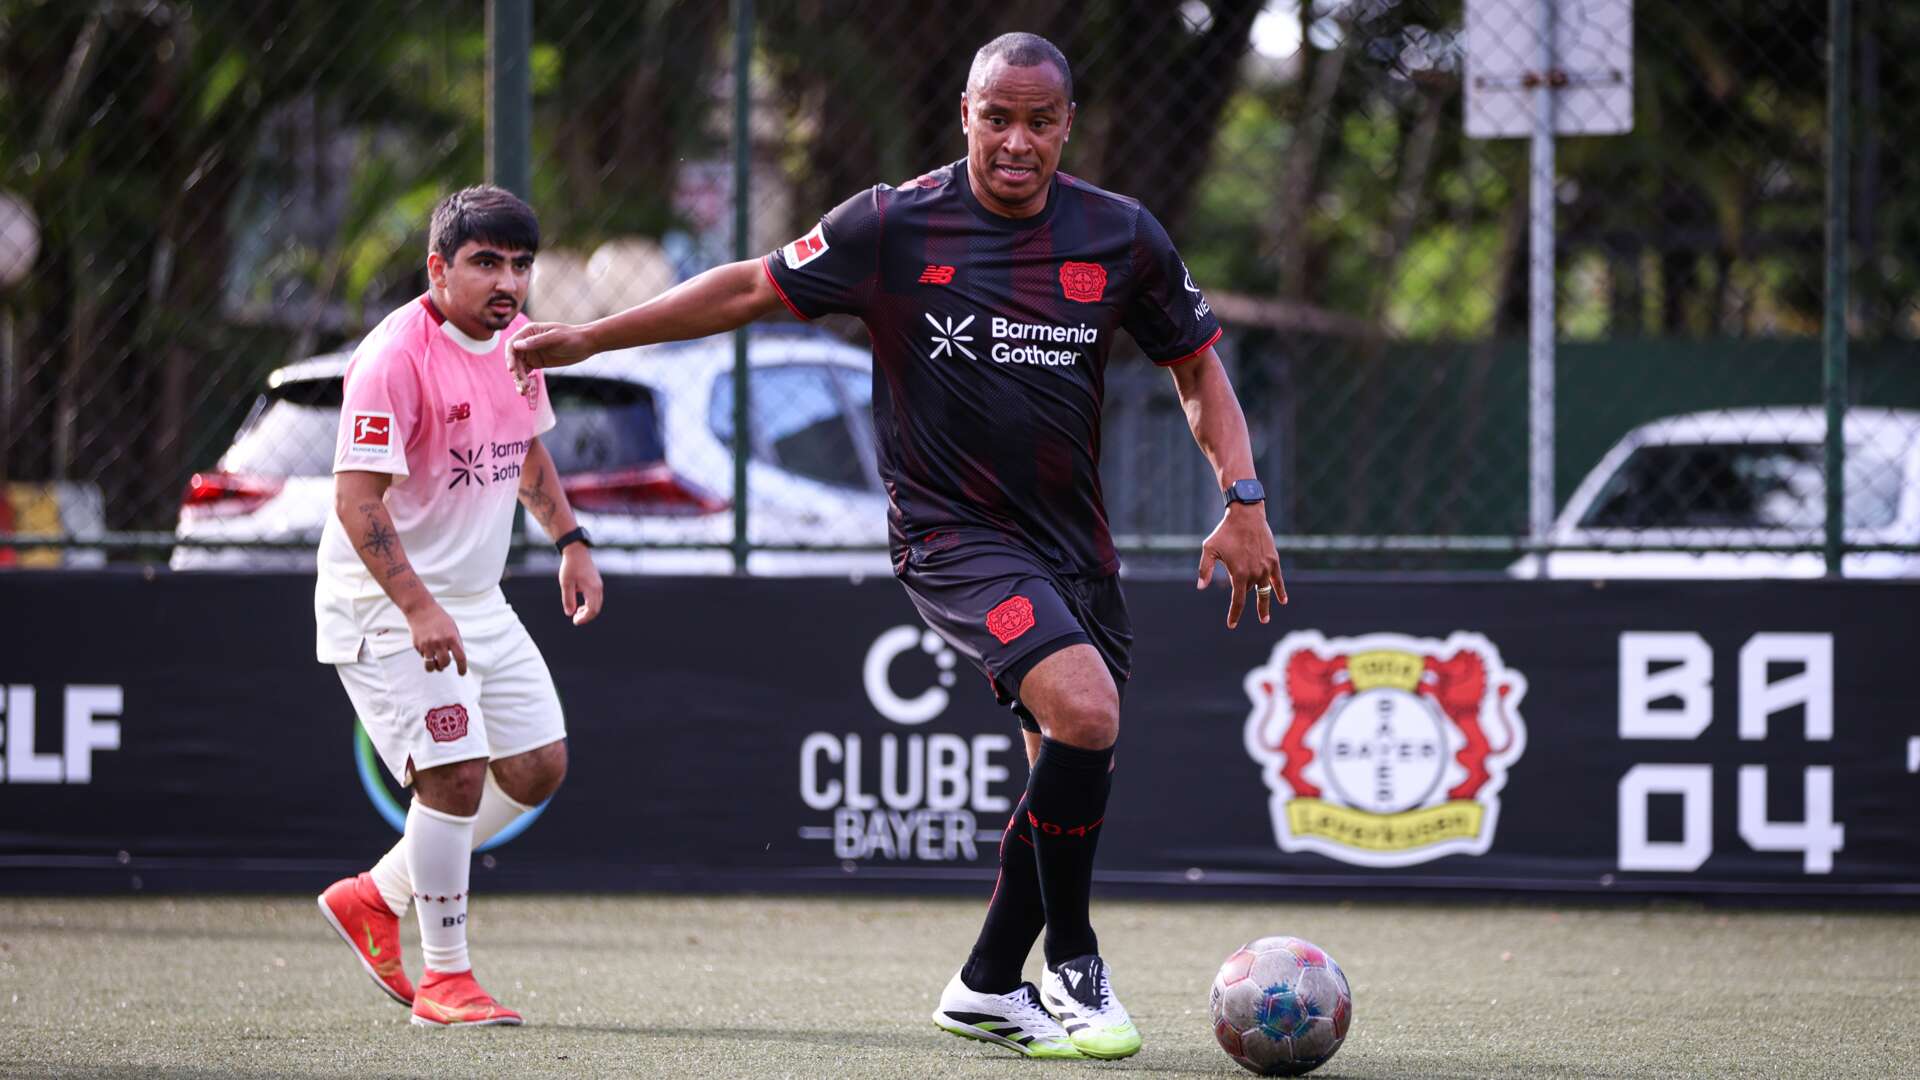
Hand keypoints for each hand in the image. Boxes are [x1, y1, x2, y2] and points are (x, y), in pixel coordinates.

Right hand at [406, 601, 467, 673]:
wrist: (421, 609)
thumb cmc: (439, 618)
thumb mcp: (453, 628)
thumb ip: (456, 643)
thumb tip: (458, 657)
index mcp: (451, 638)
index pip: (460, 657)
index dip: (462, 668)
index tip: (461, 673)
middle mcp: (439, 642)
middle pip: (444, 663)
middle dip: (445, 666)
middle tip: (444, 663)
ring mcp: (427, 645)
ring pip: (431, 666)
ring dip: (434, 667)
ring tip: (436, 664)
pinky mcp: (418, 646)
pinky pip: (423, 657)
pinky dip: (426, 657)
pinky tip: (427, 649)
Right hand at [507, 321, 595, 395]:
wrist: (585, 344)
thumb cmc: (571, 337)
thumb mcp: (554, 338)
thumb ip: (536, 342)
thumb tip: (516, 346)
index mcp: (529, 332)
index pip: (512, 344)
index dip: (509, 357)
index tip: (512, 369)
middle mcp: (527, 342)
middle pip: (514, 358)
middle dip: (516, 372)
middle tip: (522, 384)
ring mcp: (531, 353)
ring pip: (519, 367)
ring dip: (519, 379)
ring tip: (523, 391)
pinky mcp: (537, 363)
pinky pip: (526, 372)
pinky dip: (524, 380)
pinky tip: (525, 390)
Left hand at [559, 544, 603, 625]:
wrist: (576, 551)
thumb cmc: (570, 566)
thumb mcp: (566, 583)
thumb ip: (568, 599)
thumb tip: (570, 613)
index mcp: (592, 589)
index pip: (592, 610)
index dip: (584, 618)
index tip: (575, 621)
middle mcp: (598, 588)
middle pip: (596, 608)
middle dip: (586, 616)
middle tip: (575, 619)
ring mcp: (598, 585)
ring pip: (597, 604)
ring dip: (588, 610)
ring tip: (576, 612)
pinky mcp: (596, 583)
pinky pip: (595, 598)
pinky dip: (589, 604)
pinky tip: (580, 604)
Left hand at [1195, 503, 1285, 627]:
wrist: (1246, 515)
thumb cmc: (1224, 532)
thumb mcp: (1209, 549)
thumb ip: (1204, 569)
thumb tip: (1200, 588)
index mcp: (1239, 574)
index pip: (1238, 601)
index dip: (1234, 614)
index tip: (1231, 625)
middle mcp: (1255, 573)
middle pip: (1249, 592)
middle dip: (1243, 598)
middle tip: (1237, 614)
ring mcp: (1266, 567)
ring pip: (1264, 590)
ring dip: (1265, 605)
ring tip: (1265, 618)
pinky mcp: (1274, 560)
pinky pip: (1278, 580)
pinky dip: (1280, 590)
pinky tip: (1283, 600)